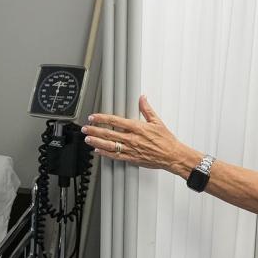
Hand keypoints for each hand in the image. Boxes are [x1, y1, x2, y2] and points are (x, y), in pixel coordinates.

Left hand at [82, 95, 197, 175]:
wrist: (172, 156)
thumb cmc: (166, 141)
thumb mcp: (157, 122)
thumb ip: (147, 109)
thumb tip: (142, 98)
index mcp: (137, 128)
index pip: (115, 121)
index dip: (102, 118)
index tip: (93, 117)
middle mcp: (132, 139)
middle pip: (109, 133)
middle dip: (94, 130)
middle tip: (85, 128)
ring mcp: (131, 149)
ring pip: (109, 145)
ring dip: (96, 141)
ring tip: (87, 139)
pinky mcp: (131, 158)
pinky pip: (115, 156)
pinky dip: (105, 153)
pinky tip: (98, 151)